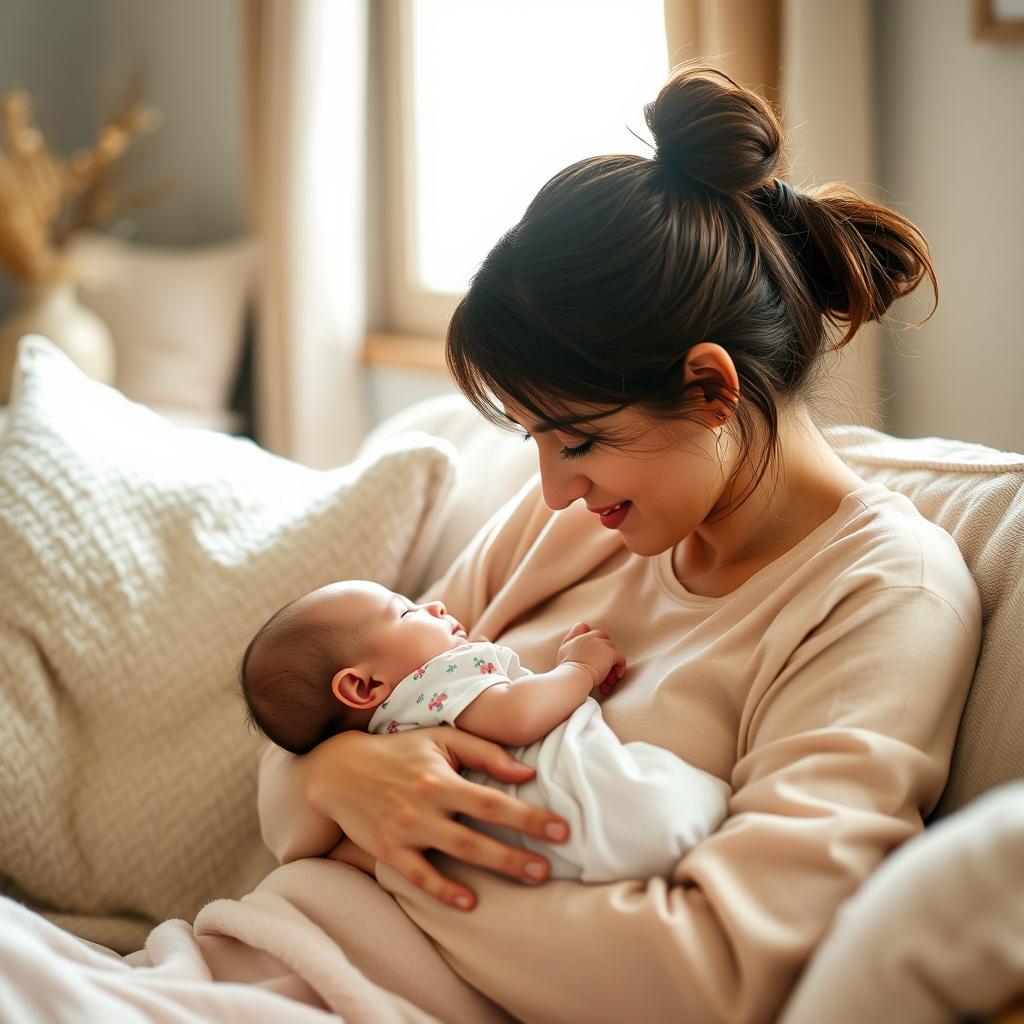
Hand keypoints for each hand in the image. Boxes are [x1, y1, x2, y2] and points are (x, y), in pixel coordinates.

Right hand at [304, 727, 570, 911]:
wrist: (340, 770)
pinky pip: (418, 876)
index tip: (560, 828)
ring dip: (493, 869)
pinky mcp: (387, 850)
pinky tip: (468, 902)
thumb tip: (527, 770)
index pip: (492, 800)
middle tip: (548, 868)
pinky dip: (442, 890)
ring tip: (527, 880)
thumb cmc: (399, 751)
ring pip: (454, 854)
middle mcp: (424, 805)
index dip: (527, 815)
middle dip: (516, 853)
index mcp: (441, 777)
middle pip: (477, 835)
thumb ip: (485, 752)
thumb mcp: (441, 739)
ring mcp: (405, 831)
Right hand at [557, 622, 625, 690]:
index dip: (589, 637)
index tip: (592, 652)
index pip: (583, 627)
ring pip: (612, 651)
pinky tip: (615, 678)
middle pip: (602, 637)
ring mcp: (600, 644)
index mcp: (577, 638)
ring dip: (611, 665)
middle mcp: (590, 638)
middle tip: (603, 667)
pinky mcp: (610, 653)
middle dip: (604, 652)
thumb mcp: (563, 651)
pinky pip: (620, 658)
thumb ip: (570, 639)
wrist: (573, 677)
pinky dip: (619, 668)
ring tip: (608, 681)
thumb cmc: (566, 671)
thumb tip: (580, 630)